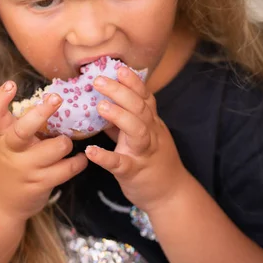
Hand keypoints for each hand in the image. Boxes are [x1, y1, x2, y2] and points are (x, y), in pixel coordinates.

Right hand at [0, 81, 87, 221]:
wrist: (2, 203)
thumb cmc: (13, 162)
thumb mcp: (11, 144)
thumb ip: (25, 126)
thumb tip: (54, 101)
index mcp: (4, 136)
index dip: (0, 99)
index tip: (11, 83)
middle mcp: (13, 151)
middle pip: (23, 130)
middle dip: (41, 113)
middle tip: (56, 98)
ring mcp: (26, 168)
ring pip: (57, 147)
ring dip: (67, 142)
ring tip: (68, 142)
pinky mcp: (40, 184)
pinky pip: (67, 168)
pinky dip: (78, 161)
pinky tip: (81, 158)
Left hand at [85, 67, 189, 212]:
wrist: (171, 195)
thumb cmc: (152, 161)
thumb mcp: (144, 135)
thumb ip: (125, 119)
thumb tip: (103, 100)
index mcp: (152, 122)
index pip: (145, 96)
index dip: (133, 82)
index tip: (118, 67)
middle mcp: (151, 134)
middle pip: (140, 108)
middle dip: (121, 92)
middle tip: (99, 80)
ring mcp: (144, 153)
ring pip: (137, 131)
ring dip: (119, 116)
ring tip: (100, 106)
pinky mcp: (135, 172)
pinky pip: (121, 164)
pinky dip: (106, 157)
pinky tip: (91, 151)